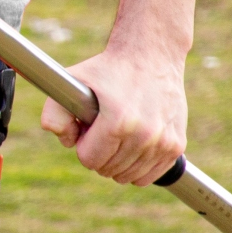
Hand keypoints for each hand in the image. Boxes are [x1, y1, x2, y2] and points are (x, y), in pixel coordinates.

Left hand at [40, 46, 186, 185]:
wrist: (152, 55)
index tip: (88, 128)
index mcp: (118, 121)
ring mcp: (164, 142)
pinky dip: (137, 167)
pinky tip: (133, 144)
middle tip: (103, 127)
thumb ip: (55, 112)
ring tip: (118, 132)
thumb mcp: (74, 80)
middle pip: (108, 169)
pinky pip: (149, 176)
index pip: (89, 160)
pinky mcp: (177, 146)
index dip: (83, 145)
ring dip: (118, 160)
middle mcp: (145, 134)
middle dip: (99, 152)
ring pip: (128, 176)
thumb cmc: (109, 69)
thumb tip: (67, 142)